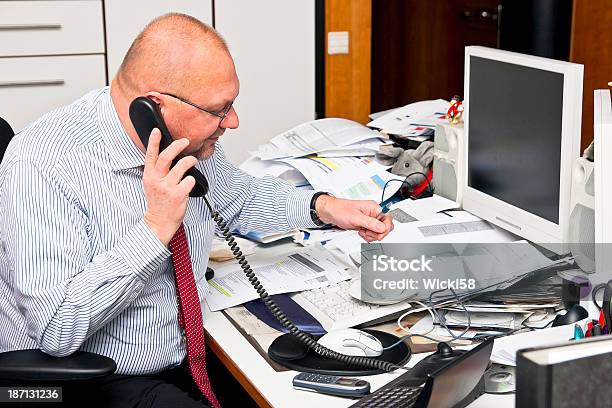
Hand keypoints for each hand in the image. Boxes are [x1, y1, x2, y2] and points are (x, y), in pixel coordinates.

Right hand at [142, 129, 196, 245]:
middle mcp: (157, 180)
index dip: (153, 141)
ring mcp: (168, 187)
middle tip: (185, 141)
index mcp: (149, 176)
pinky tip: (189, 184)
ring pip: (182, 166)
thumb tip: (169, 157)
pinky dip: (192, 180)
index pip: (150, 155)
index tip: (157, 130)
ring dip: (190, 161)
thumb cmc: (158, 203)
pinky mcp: (179, 195)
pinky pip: (190, 180)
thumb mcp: (151, 185)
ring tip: (193, 161)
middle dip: (178, 145)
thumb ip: (157, 171)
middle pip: (167, 156)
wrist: (159, 222)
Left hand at [315, 195, 393, 241]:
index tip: (377, 233)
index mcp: (374, 208)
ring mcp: (370, 220)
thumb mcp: (356, 217)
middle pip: (386, 227)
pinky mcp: (366, 225)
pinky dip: (367, 236)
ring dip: (371, 236)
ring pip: (379, 232)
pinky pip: (372, 234)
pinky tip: (361, 233)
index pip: (388, 220)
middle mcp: (374, 214)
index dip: (384, 229)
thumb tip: (382, 228)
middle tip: (367, 232)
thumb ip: (370, 223)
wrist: (332, 213)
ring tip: (362, 232)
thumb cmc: (341, 210)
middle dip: (377, 233)